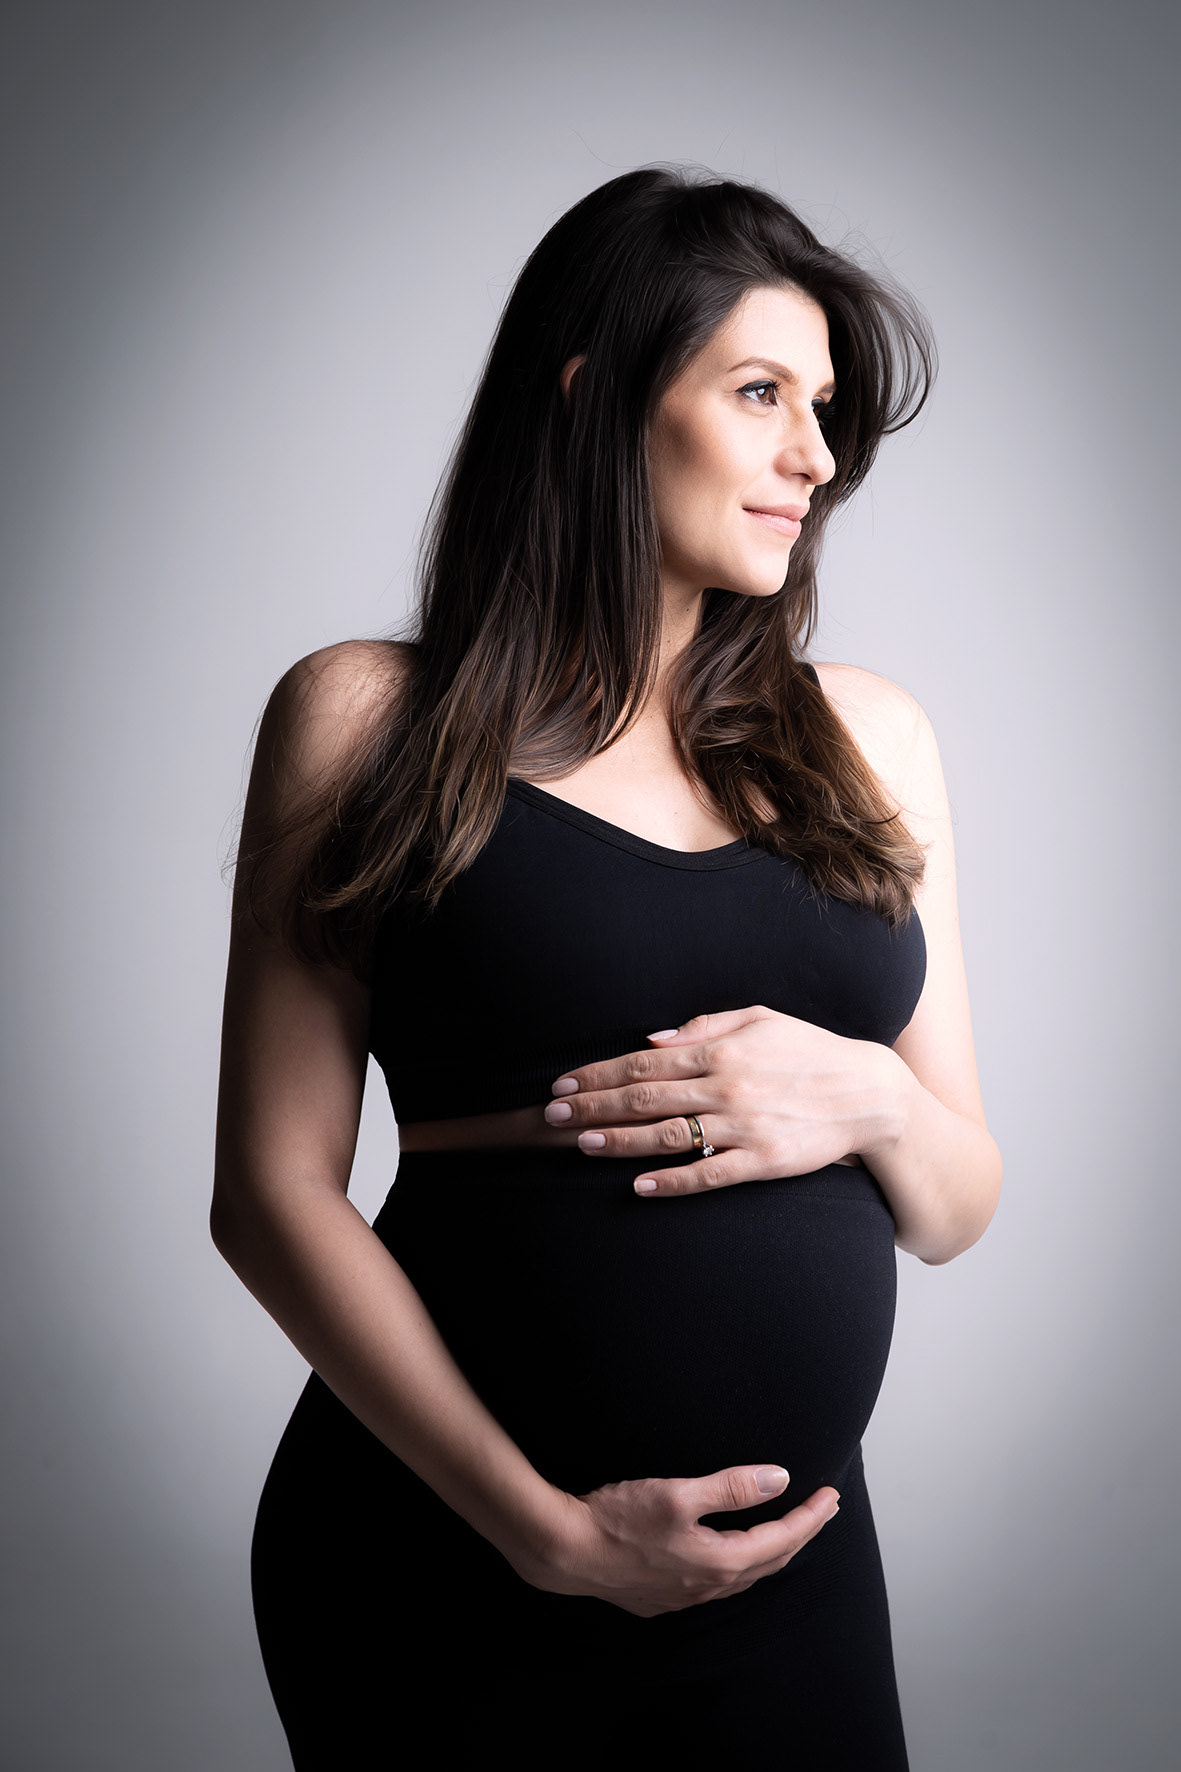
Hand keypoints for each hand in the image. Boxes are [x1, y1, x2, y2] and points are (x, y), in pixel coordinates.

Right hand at [513, 1464, 839, 1616]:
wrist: (564, 1551)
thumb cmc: (618, 1519)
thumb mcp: (679, 1493)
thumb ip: (730, 1488)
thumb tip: (778, 1479)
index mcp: (720, 1562)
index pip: (782, 1538)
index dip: (810, 1516)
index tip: (832, 1496)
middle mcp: (709, 1587)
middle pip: (770, 1561)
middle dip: (800, 1533)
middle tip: (822, 1510)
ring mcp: (685, 1597)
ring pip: (745, 1576)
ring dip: (772, 1551)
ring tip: (787, 1530)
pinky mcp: (663, 1597)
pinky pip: (718, 1582)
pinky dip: (740, 1563)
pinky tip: (732, 1554)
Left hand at [543, 1005, 901, 1195]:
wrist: (871, 1094)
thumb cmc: (811, 1052)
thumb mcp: (761, 1020)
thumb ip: (705, 1026)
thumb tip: (653, 1038)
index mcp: (722, 1049)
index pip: (644, 1061)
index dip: (598, 1073)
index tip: (563, 1084)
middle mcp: (727, 1087)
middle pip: (645, 1098)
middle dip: (593, 1107)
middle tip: (552, 1117)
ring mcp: (745, 1127)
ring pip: (668, 1136)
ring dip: (620, 1141)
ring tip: (581, 1145)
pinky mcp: (764, 1163)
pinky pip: (708, 1174)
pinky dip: (672, 1180)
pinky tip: (639, 1185)